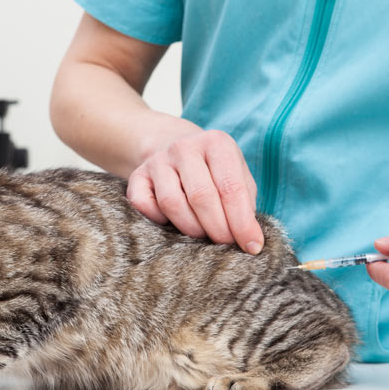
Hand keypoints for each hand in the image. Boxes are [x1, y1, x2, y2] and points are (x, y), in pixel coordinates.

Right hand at [126, 130, 263, 253]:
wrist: (174, 147)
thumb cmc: (214, 171)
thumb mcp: (237, 175)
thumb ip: (246, 203)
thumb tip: (250, 240)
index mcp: (216, 143)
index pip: (231, 187)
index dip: (242, 222)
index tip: (251, 246)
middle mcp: (184, 147)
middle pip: (201, 196)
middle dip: (217, 229)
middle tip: (225, 245)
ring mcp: (158, 160)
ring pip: (171, 203)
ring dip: (190, 228)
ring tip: (203, 235)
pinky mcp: (137, 176)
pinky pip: (144, 205)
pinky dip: (158, 221)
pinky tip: (171, 223)